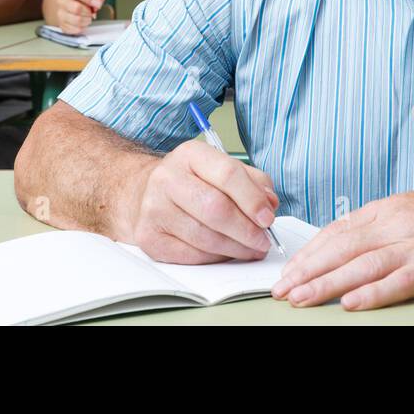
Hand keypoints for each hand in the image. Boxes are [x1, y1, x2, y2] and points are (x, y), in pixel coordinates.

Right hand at [55, 0, 104, 34]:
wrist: (72, 4)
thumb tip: (97, 2)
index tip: (97, 4)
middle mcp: (62, 1)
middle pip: (76, 8)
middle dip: (88, 12)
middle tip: (92, 13)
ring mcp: (60, 13)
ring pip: (76, 20)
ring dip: (86, 21)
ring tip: (88, 19)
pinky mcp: (62, 25)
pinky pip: (74, 29)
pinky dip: (82, 28)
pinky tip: (83, 24)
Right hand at [129, 141, 280, 263]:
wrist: (144, 193)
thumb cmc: (192, 182)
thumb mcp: (221, 169)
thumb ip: (253, 182)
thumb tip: (269, 205)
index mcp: (190, 155)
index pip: (228, 174)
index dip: (253, 200)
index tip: (268, 218)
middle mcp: (168, 179)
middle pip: (216, 209)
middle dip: (246, 230)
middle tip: (263, 241)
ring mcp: (154, 209)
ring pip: (205, 237)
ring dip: (235, 249)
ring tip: (251, 249)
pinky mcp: (149, 237)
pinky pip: (191, 255)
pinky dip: (215, 258)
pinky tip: (226, 253)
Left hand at [271, 172, 413, 310]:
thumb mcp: (409, 206)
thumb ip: (376, 225)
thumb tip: (340, 241)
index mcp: (386, 210)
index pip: (336, 232)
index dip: (308, 253)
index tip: (288, 270)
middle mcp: (396, 225)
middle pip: (341, 249)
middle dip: (307, 271)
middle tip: (282, 289)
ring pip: (362, 266)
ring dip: (327, 284)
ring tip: (303, 299)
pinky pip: (400, 282)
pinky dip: (374, 293)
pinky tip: (353, 303)